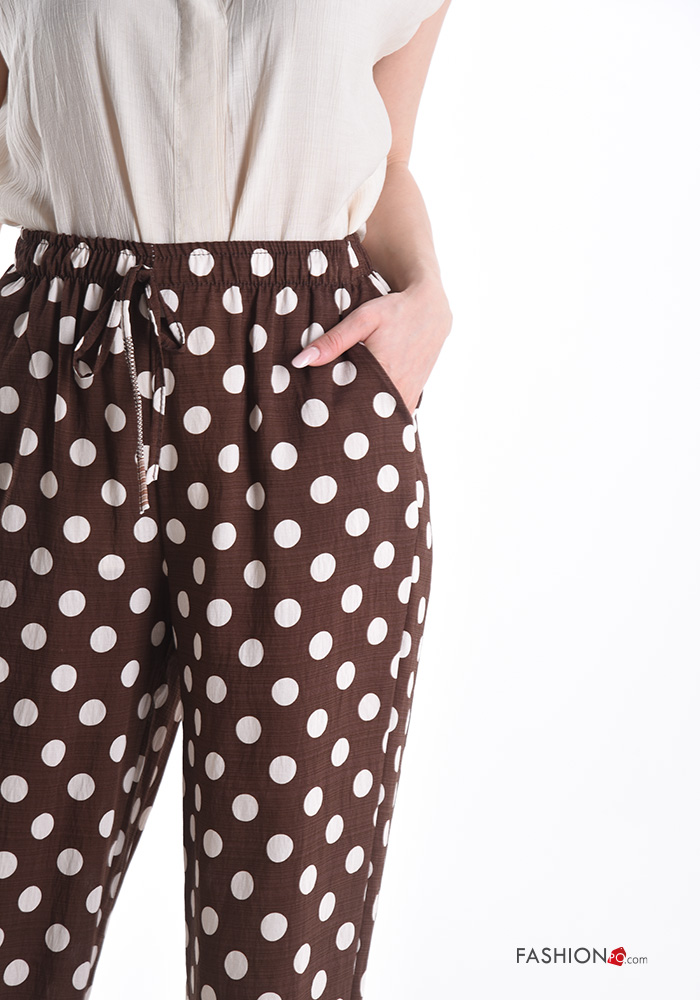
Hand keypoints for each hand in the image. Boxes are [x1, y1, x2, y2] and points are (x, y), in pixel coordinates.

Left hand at [290, 276, 452, 413]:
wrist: (431, 310)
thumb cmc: (395, 311)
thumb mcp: (362, 320)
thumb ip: (332, 342)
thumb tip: (300, 362)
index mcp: (383, 374)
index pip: (351, 407)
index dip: (333, 415)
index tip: (316, 419)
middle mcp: (398, 391)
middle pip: (366, 418)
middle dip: (347, 423)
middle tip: (324, 426)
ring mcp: (408, 397)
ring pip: (382, 420)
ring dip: (365, 421)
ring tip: (342, 423)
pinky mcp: (414, 396)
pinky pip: (394, 416)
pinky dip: (380, 417)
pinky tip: (364, 413)